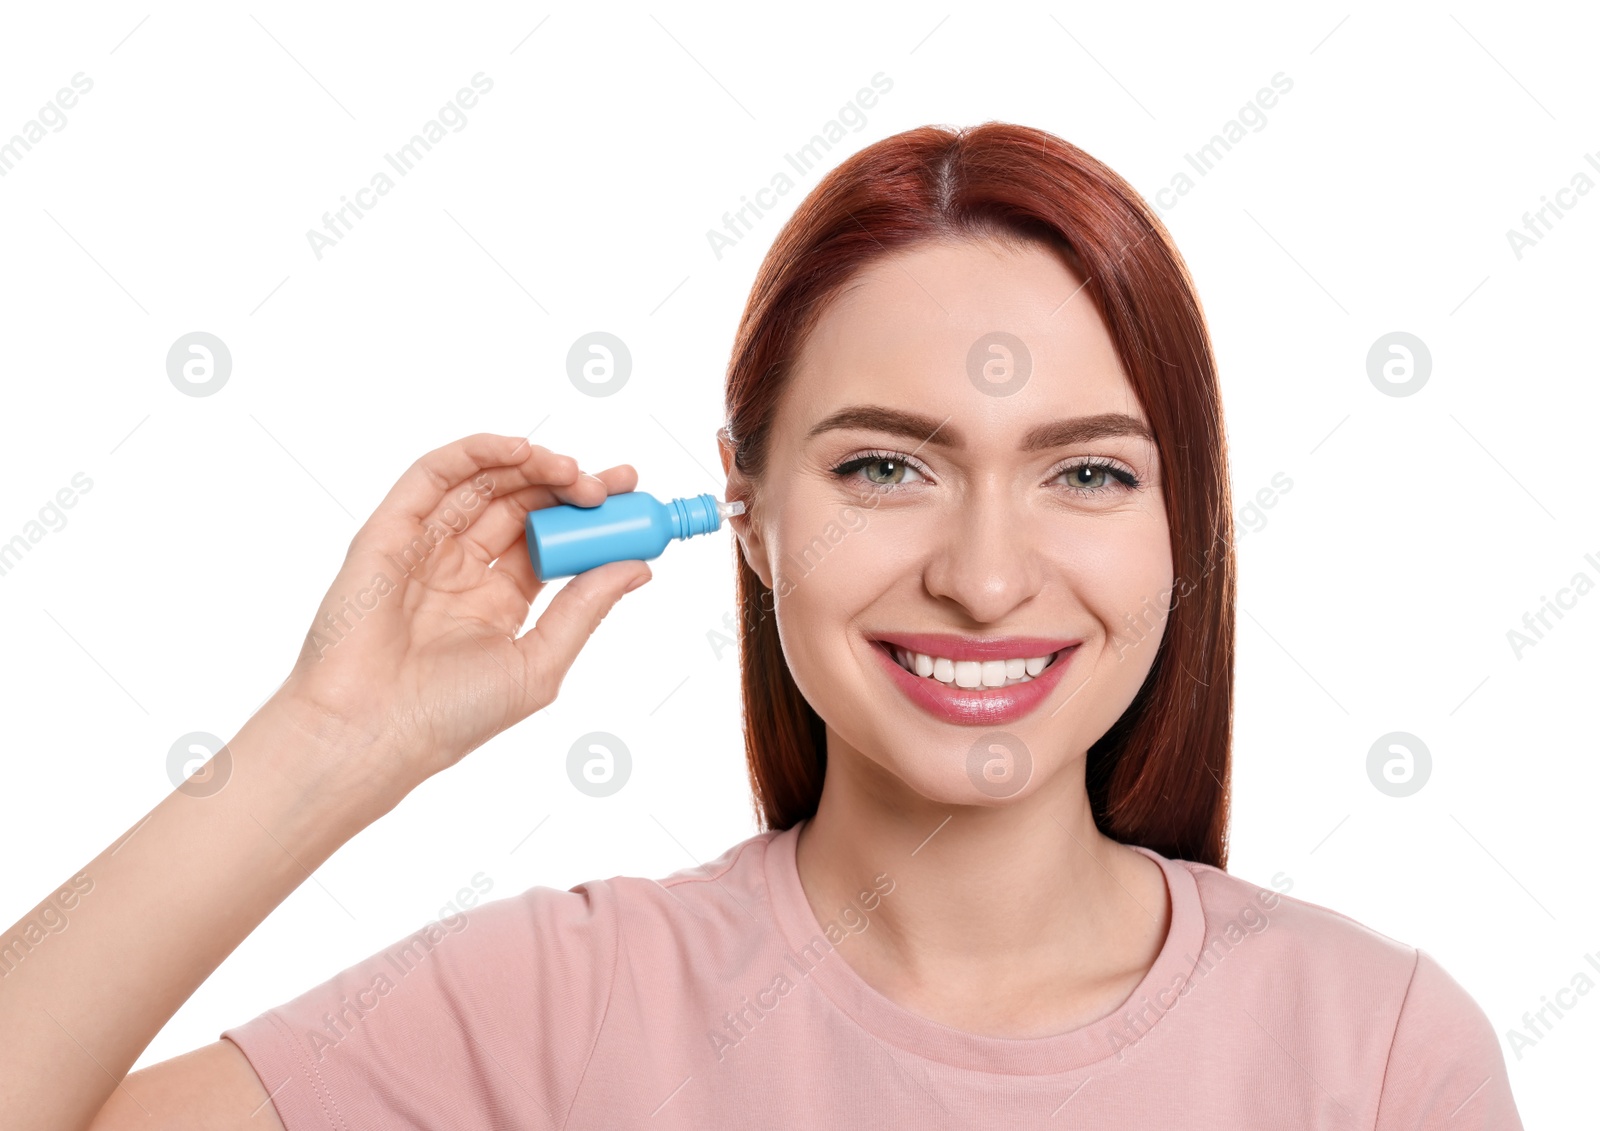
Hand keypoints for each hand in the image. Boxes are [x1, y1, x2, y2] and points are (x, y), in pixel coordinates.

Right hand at [265, 433, 650, 808]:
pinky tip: (521, 450)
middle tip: (609, 483)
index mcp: (497, 600)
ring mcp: (424, 546)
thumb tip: (637, 566)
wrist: (373, 733)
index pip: (550, 541)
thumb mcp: (538, 662)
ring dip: (531, 465)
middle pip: (522, 505)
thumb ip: (585, 610)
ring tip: (572, 470)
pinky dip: (476, 452)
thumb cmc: (449, 716)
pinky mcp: (388, 530)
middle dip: (568, 484)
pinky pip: (433, 476)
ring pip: (484, 483)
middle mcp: (461, 568)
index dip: (588, 516)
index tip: (628, 496)